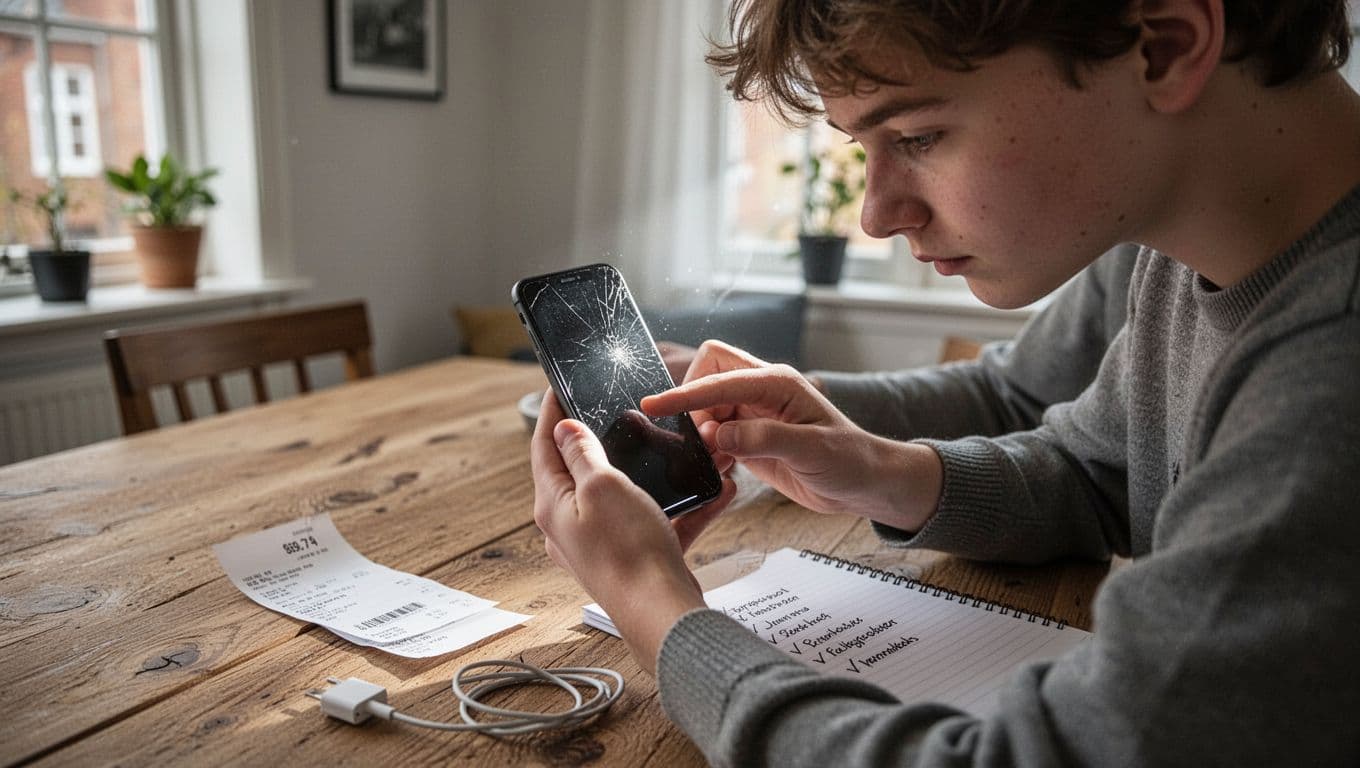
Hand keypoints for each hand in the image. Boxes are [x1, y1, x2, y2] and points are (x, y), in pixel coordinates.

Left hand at [530, 390, 736, 673]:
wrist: (662, 613)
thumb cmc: (628, 552)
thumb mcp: (602, 487)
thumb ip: (582, 453)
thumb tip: (563, 428)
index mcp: (554, 504)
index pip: (545, 447)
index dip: (551, 413)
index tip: (558, 385)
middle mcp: (572, 525)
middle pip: (584, 469)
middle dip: (608, 439)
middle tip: (618, 409)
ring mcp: (603, 543)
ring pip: (629, 494)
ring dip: (657, 471)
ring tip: (679, 448)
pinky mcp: (635, 556)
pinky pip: (660, 520)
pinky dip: (685, 505)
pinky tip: (715, 491)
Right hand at [642, 340, 941, 531]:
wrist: (865, 484)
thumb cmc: (849, 460)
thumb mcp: (811, 449)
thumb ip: (764, 440)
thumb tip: (719, 435)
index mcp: (776, 382)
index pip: (718, 378)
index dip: (684, 393)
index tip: (654, 406)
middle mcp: (761, 391)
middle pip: (706, 375)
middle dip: (693, 405)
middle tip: (705, 441)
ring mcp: (754, 414)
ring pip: (706, 407)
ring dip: (701, 431)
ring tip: (718, 459)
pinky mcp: (750, 436)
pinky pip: (714, 433)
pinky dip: (709, 449)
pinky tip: (722, 466)